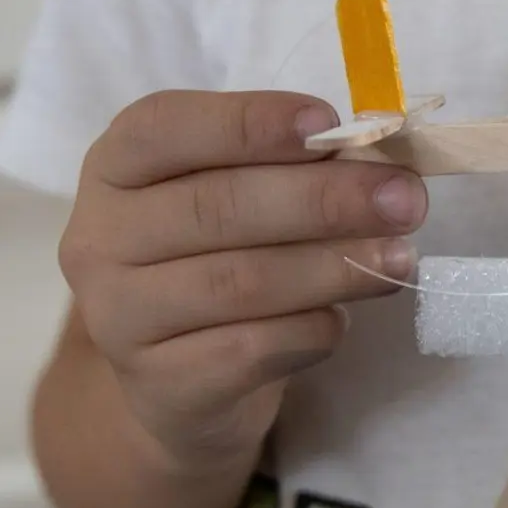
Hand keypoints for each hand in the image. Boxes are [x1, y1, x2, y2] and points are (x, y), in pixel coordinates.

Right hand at [59, 90, 426, 472]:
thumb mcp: (246, 196)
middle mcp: (101, 237)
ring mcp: (120, 316)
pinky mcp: (160, 384)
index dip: (249, 122)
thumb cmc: (225, 255)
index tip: (328, 124)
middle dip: (325, 200)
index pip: (165, 128)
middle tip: (406, 199)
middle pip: (216, 207)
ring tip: (399, 257)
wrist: (185, 380)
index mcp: (118, 166)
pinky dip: (314, 329)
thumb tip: (382, 164)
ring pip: (240, 282)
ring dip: (335, 267)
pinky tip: (344, 318)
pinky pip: (251, 350)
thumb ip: (299, 169)